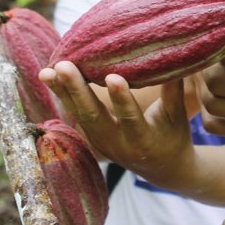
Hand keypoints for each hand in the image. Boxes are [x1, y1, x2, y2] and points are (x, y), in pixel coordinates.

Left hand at [39, 61, 194, 185]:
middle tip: (63, 66)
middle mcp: (116, 144)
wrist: (162, 169)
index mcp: (142, 140)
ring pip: (78, 115)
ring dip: (61, 92)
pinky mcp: (91, 137)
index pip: (130, 118)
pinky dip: (62, 96)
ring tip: (47, 71)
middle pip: (92, 116)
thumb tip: (174, 55)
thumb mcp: (177, 116)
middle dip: (76, 90)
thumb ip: (173, 90)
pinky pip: (74, 114)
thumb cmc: (174, 136)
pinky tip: (51, 76)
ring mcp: (100, 142)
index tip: (112, 76)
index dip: (121, 98)